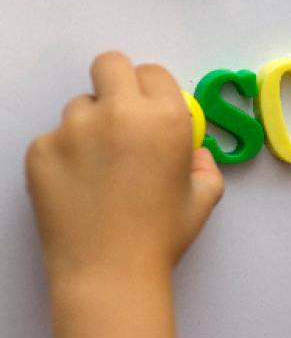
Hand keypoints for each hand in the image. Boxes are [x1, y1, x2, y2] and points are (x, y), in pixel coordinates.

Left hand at [26, 51, 223, 284]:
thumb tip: (193, 152)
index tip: (150, 113)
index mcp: (166, 118)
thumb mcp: (204, 197)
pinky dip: (65, 156)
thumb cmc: (162, 236)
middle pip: (109, 64)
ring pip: (79, 106)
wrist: (108, 273)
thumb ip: (204, 164)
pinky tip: (77, 188)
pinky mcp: (40, 149)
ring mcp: (74, 129)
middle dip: (116, 83)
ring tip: (98, 167)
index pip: (153, 72)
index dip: (153, 91)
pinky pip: (53, 138)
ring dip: (90, 125)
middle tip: (119, 117)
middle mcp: (120, 113)